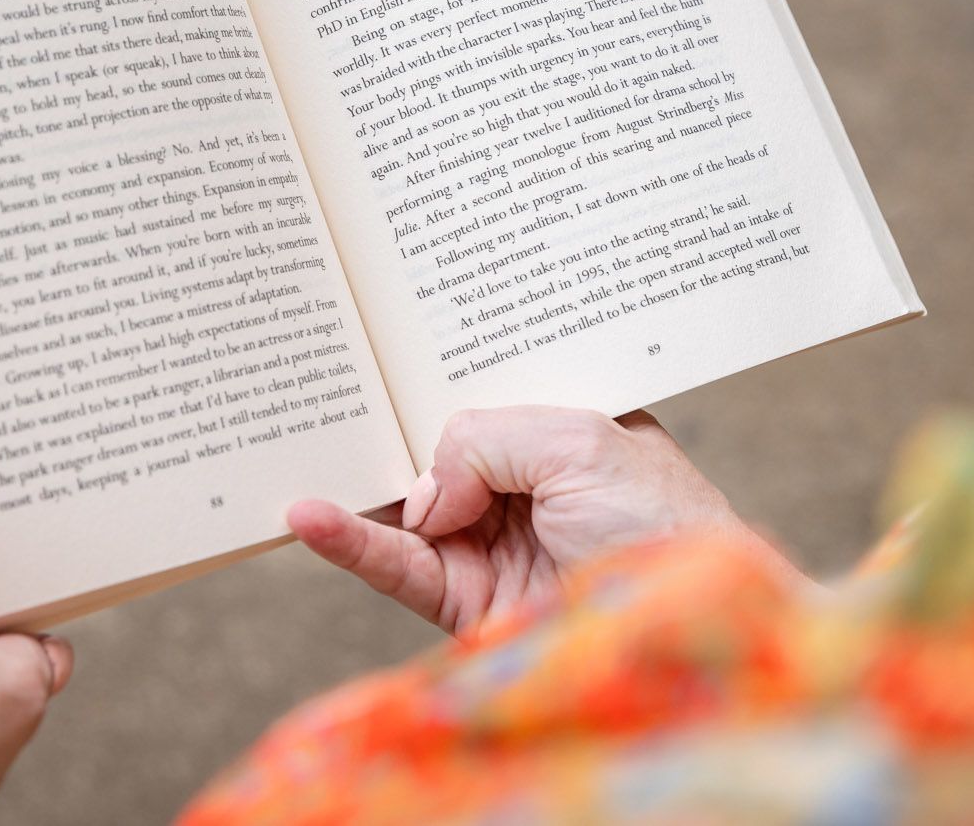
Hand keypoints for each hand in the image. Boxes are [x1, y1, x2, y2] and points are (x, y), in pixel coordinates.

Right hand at [288, 406, 802, 633]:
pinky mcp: (467, 603)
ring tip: (288, 450)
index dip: (436, 376)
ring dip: (350, 483)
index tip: (380, 344)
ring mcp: (494, 544)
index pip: (486, 396)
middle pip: (434, 449)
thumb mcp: (577, 440)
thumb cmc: (660, 522)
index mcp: (566, 432)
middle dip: (381, 423)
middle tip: (319, 387)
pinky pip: (394, 566)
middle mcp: (526, 485)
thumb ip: (484, 439)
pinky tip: (308, 516)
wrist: (684, 628)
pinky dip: (347, 542)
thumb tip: (424, 495)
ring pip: (404, 507)